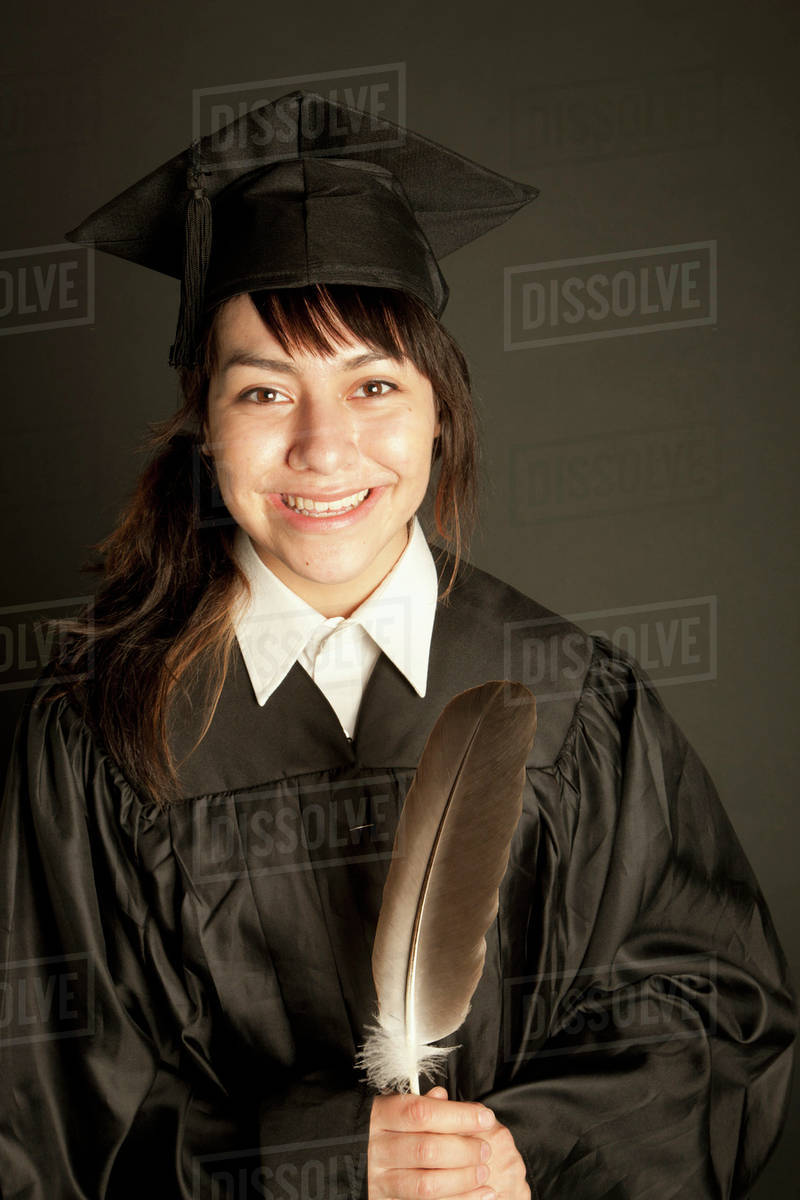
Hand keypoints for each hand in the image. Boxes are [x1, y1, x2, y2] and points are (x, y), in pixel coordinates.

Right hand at [368, 1084, 529, 1198]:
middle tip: (486, 1148)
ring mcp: (380, 1178)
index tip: (485, 1117)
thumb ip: (419, 1104)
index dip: (458, 1115)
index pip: (422, 1113)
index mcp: (381, 1116)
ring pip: (427, 1184)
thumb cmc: (377, 1127)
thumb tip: (444, 1096)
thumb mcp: (391, 1107)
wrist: (337, 1157)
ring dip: (463, 1179)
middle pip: (427, 1150)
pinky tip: (479, 1195)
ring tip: (484, 1172)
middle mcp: (377, 1148)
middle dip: (464, 1150)